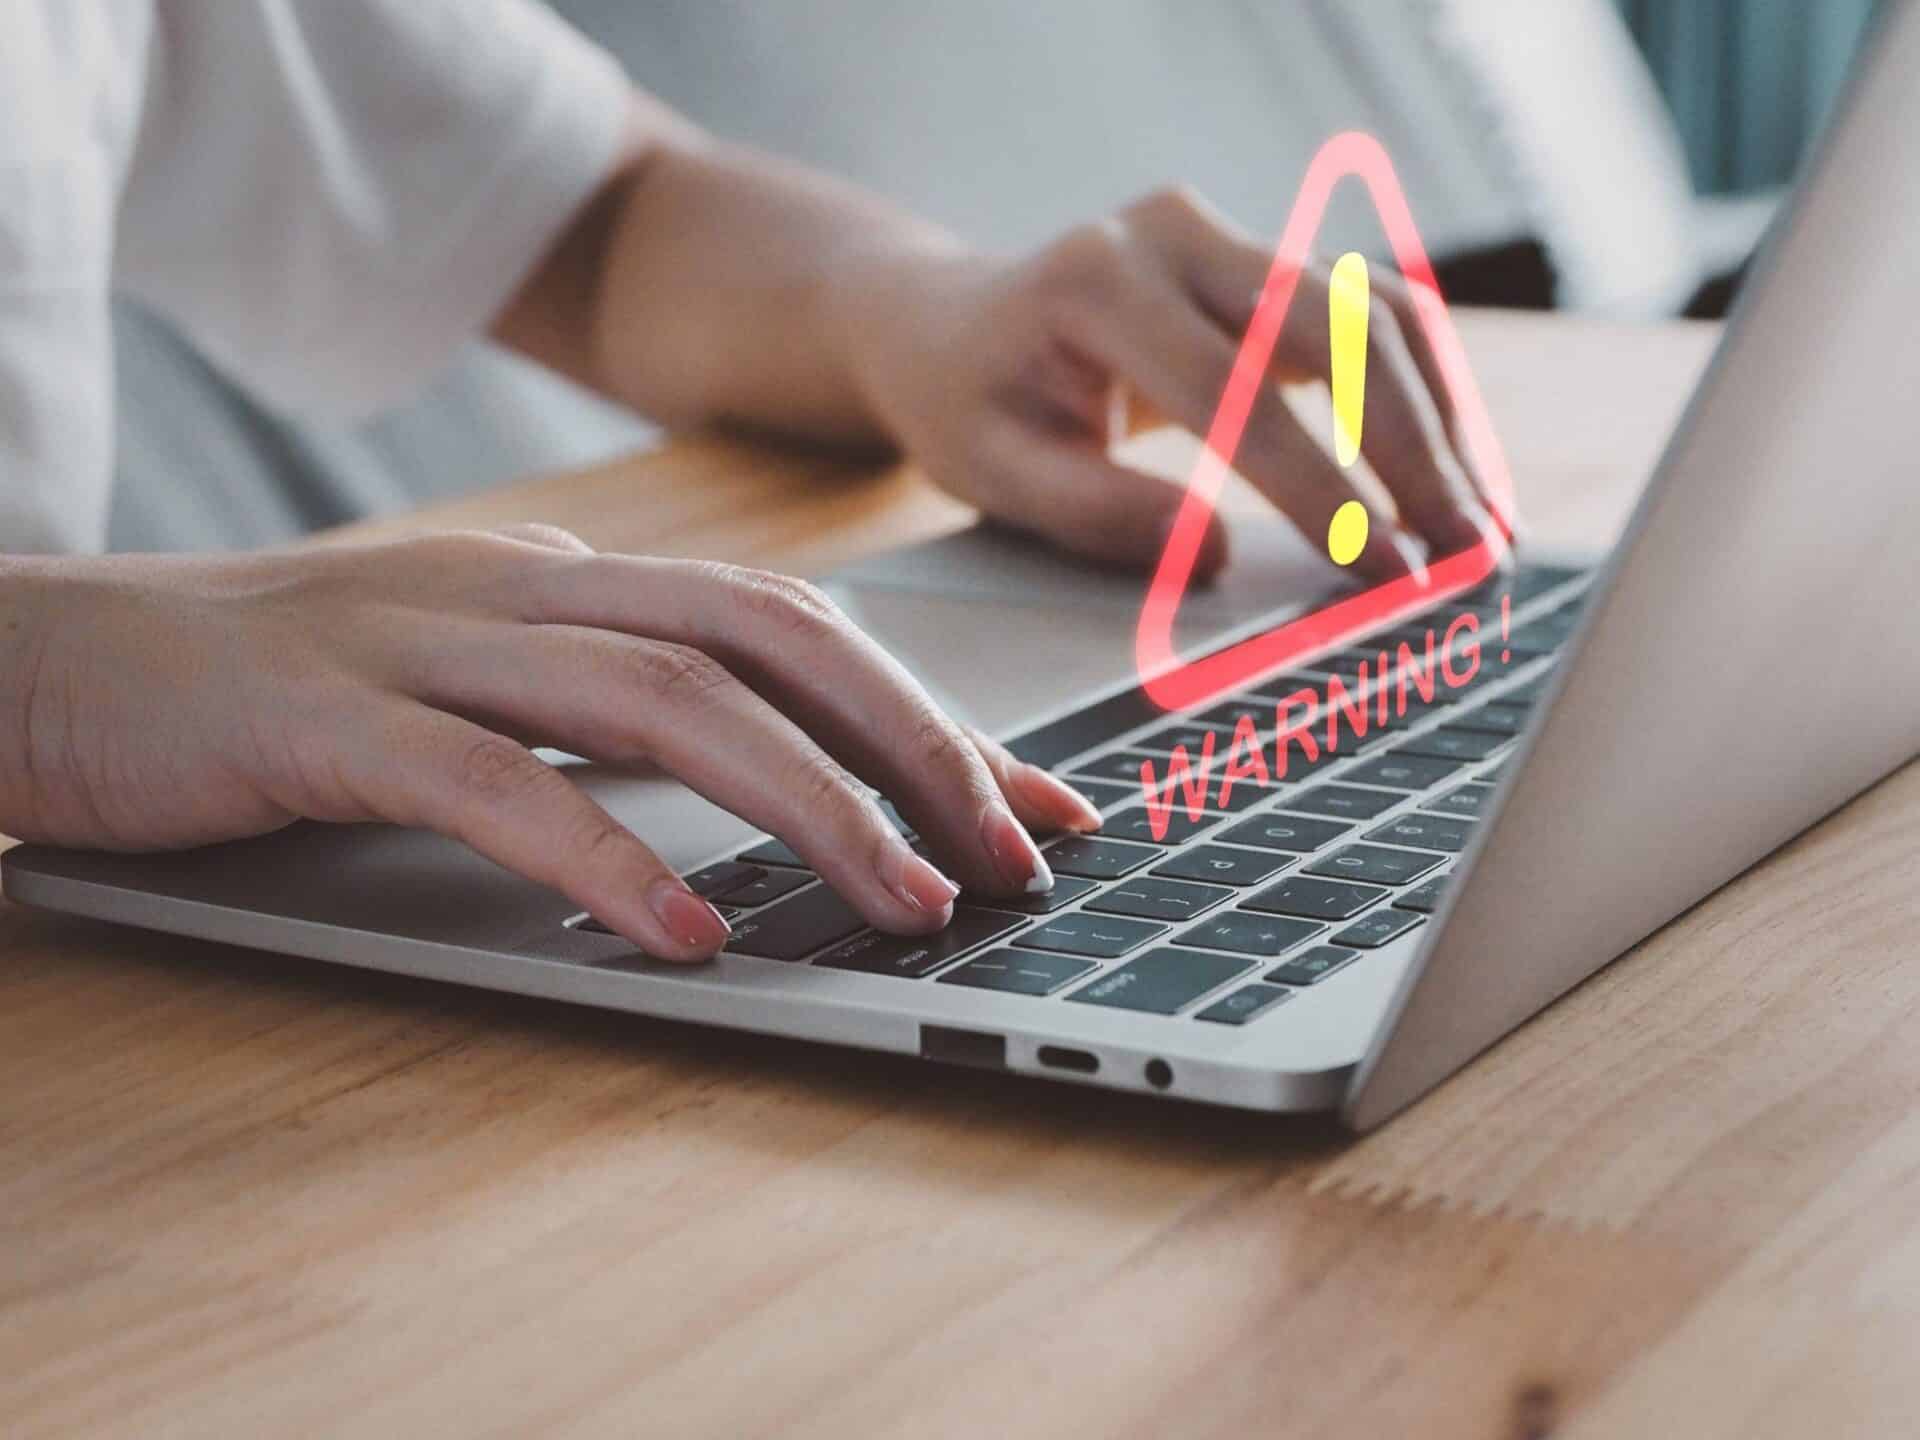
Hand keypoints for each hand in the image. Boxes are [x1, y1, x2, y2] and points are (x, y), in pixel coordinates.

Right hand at [0, 529, 1098, 959]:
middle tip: (1010, 855)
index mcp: (572, 581)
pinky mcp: (327, 721)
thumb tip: (766, 792)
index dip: (929, 710)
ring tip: (902, 902)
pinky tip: (685, 931)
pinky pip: (494, 784)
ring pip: (663, 701)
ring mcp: (425, 642)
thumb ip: (607, 714)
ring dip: (805, 804)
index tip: (1033, 801)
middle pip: (768, 639)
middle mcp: (523, 588)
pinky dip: (605, 857)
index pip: (793, 627)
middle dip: (912, 745)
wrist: (58, 659)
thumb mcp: (476, 679)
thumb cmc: (286, 690)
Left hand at [836, 187, 1505, 585]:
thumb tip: (1214, 559)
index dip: (1319, 488)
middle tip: (1463, 558)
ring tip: (1480, 529)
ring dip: (1439, 423)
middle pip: (1333, 331)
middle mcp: (1175, 235)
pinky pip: (1369, 316)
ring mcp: (1228, 237)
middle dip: (1412, 452)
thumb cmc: (969, 403)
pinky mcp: (1264, 261)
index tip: (1382, 569)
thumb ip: (1095, 514)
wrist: (953, 326)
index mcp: (1098, 281)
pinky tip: (1457, 471)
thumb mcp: (994, 471)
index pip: (1234, 393)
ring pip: (1372, 314)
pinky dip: (1424, 394)